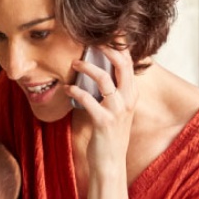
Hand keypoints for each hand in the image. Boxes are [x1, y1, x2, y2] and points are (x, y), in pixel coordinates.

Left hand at [67, 46, 137, 180]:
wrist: (109, 164)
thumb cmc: (108, 135)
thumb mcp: (115, 109)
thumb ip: (111, 90)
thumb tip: (96, 69)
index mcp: (132, 94)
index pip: (129, 62)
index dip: (118, 45)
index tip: (103, 34)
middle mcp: (128, 100)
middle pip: (123, 64)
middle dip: (107, 48)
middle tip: (90, 41)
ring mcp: (117, 111)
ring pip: (105, 79)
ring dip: (86, 68)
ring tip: (73, 64)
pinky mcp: (104, 121)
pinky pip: (88, 99)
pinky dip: (75, 91)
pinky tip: (66, 89)